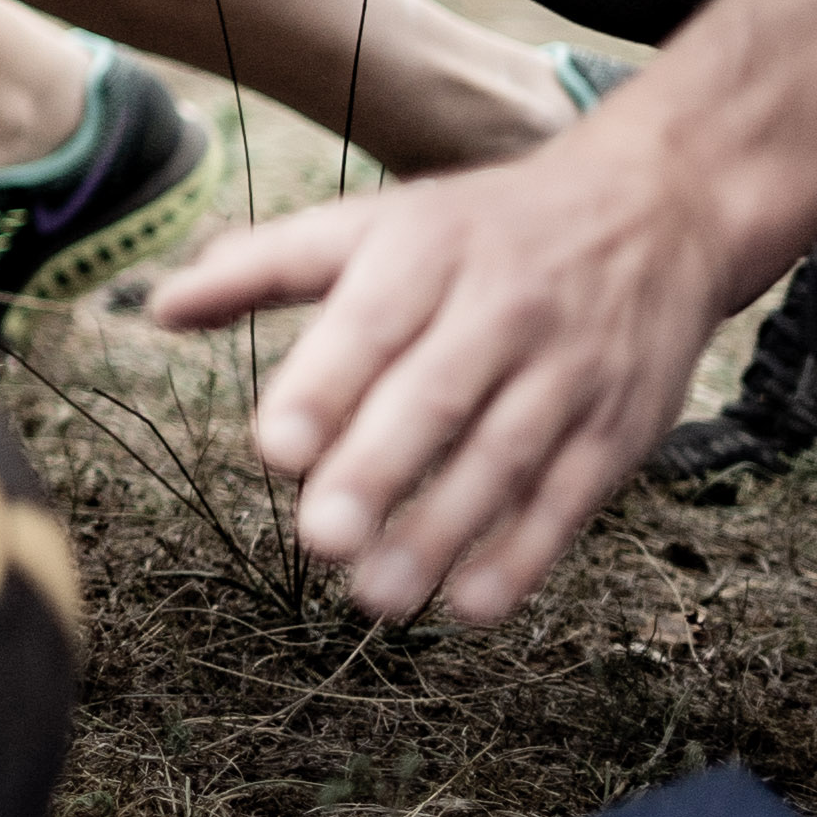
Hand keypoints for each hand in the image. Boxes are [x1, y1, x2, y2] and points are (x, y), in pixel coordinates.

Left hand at [150, 120, 740, 625]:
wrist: (653, 212)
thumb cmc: (479, 232)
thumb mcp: (377, 223)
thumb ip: (266, 266)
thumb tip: (162, 307)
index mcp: (426, 254)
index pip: (367, 323)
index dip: (322, 388)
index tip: (273, 450)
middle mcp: (501, 309)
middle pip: (435, 397)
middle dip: (377, 471)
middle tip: (319, 541)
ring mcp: (568, 369)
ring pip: (504, 457)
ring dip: (442, 533)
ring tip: (377, 596)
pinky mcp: (620, 423)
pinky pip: (572, 495)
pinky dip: (526, 554)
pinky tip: (472, 605)